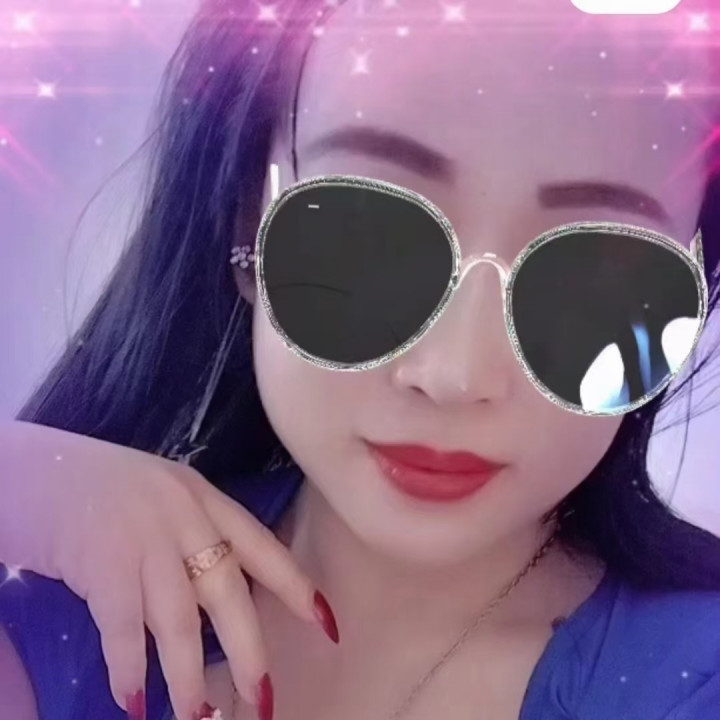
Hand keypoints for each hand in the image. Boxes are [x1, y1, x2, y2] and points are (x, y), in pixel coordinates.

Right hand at [0, 421, 338, 719]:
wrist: (39, 469)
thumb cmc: (104, 486)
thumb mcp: (164, 495)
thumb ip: (195, 533)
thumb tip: (220, 598)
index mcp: (204, 498)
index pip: (262, 546)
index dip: (296, 586)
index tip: (326, 624)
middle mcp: (184, 516)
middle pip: (228, 591)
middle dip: (249, 649)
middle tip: (264, 698)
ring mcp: (144, 538)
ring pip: (179, 618)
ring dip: (189, 675)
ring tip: (200, 717)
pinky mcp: (102, 562)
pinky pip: (122, 626)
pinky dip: (129, 668)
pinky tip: (134, 700)